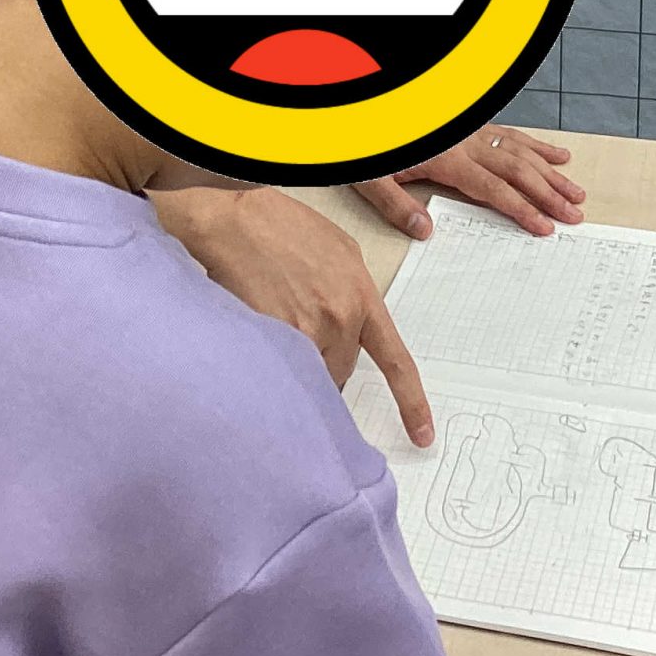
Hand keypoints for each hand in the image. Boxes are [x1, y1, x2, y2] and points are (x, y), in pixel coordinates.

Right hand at [152, 187, 433, 446]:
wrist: (232, 222)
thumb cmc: (279, 227)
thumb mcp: (339, 249)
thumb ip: (353, 293)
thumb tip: (353, 326)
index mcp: (361, 296)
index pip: (395, 361)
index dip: (411, 402)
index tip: (422, 434)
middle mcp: (339, 318)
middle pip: (341, 370)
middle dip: (326, 360)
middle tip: (300, 327)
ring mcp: (305, 331)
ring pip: (311, 374)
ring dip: (299, 363)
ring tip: (275, 319)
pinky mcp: (272, 338)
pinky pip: (281, 372)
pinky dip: (273, 363)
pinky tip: (260, 325)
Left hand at [352, 127, 585, 240]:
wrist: (367, 109)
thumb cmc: (370, 143)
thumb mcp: (371, 178)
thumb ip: (396, 205)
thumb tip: (425, 231)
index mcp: (446, 159)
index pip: (492, 189)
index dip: (521, 209)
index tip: (545, 227)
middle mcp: (465, 143)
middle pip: (517, 170)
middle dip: (548, 194)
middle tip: (575, 215)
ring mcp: (471, 131)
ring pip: (521, 151)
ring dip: (551, 172)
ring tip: (576, 191)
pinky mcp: (470, 125)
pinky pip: (511, 133)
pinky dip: (536, 145)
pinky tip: (556, 154)